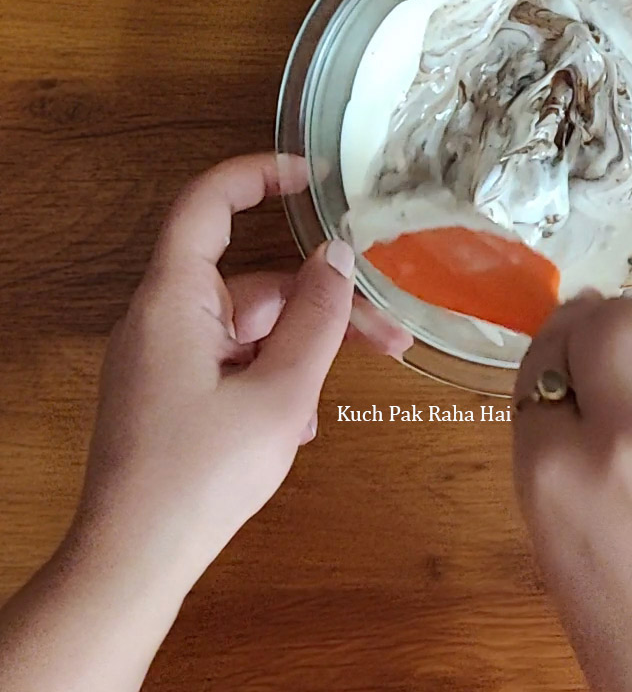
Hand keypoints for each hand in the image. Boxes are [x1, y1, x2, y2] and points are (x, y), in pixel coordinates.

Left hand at [70, 152, 397, 586]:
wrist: (133, 563)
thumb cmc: (204, 473)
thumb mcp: (281, 394)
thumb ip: (317, 318)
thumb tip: (339, 255)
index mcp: (175, 299)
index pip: (208, 203)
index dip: (259, 175)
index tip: (316, 176)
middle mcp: (165, 316)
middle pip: (255, 284)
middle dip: (324, 305)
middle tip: (391, 335)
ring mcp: (167, 356)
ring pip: (252, 329)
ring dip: (304, 351)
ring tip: (346, 391)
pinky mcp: (172, 391)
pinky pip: (234, 361)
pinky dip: (273, 376)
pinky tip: (300, 422)